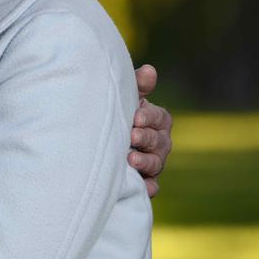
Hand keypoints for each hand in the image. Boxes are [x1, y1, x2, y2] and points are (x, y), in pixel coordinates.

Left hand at [129, 64, 172, 197]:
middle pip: (159, 141)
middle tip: (132, 136)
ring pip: (156, 164)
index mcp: (156, 120)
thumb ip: (136, 85)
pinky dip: (148, 188)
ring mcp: (153, 162)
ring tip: (131, 159)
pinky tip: (142, 188)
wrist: (98, 140)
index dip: (149, 117)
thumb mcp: (124, 97)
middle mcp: (159, 142)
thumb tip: (150, 70)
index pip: (159, 118)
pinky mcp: (145, 181)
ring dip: (145, 161)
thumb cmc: (116, 113)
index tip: (135, 116)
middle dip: (146, 138)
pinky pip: (152, 187)